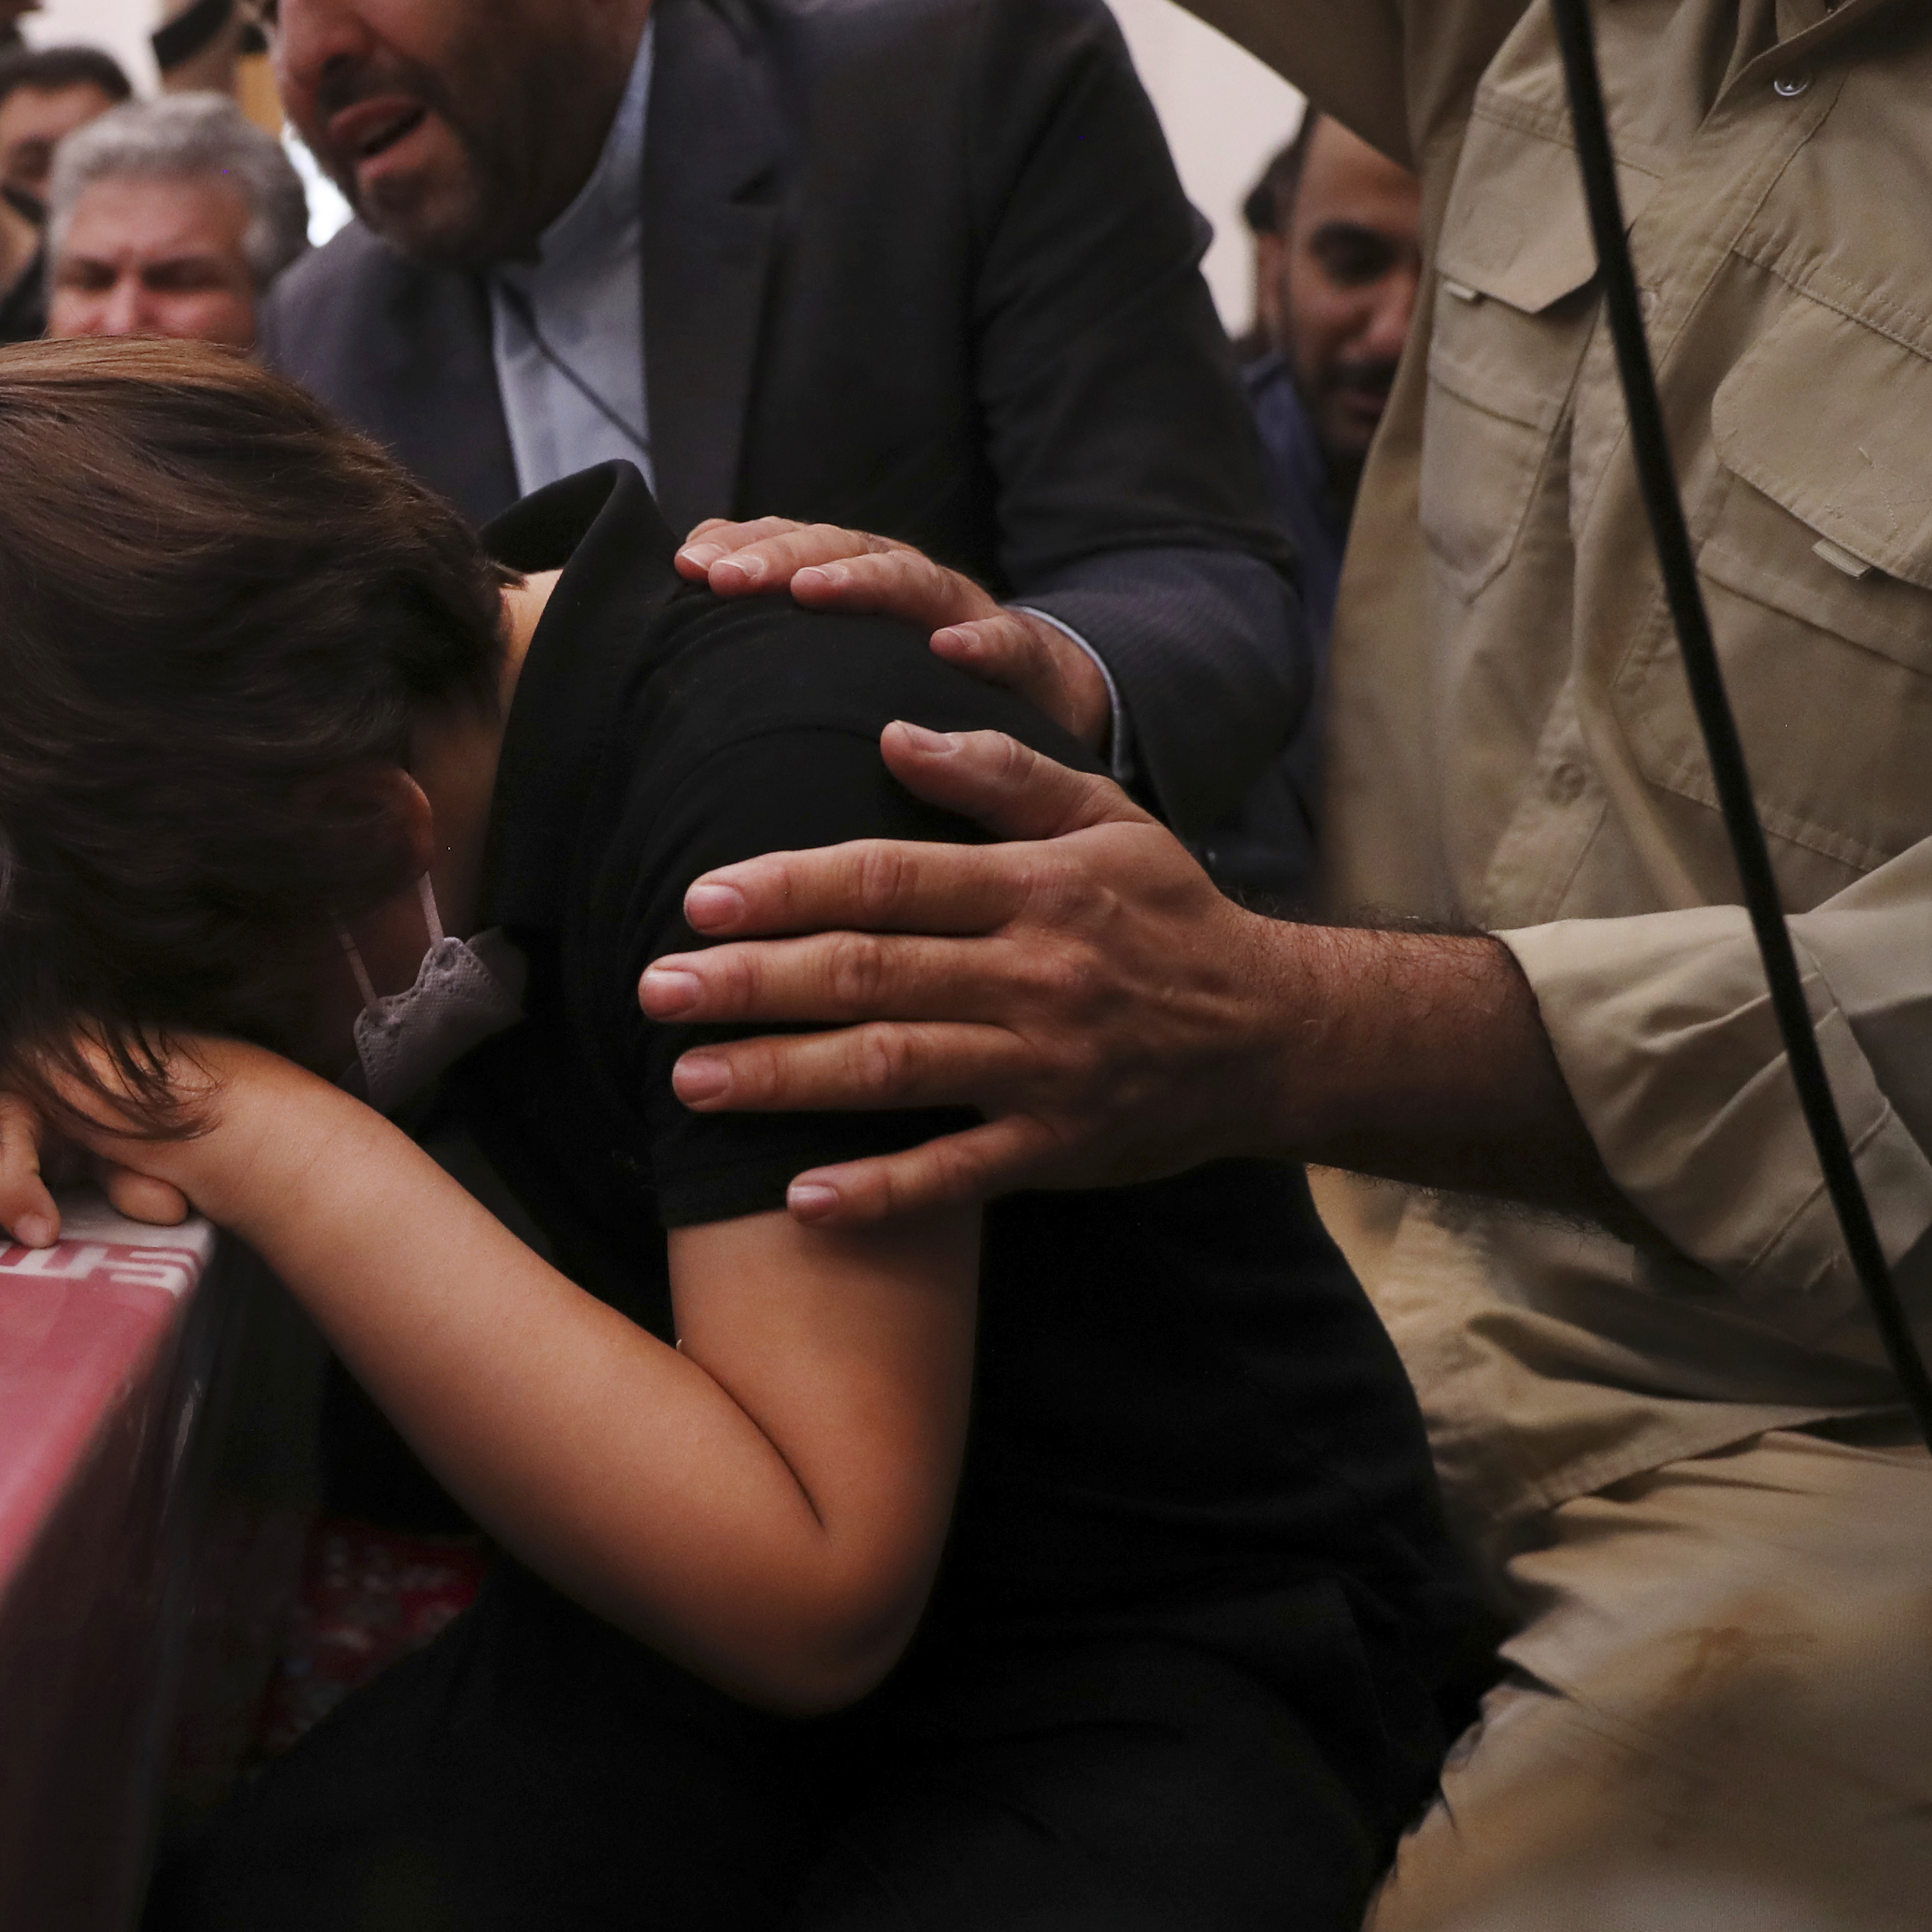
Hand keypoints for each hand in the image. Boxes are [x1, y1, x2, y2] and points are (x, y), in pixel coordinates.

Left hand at [632, 720, 1302, 1223]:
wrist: (1277, 1035)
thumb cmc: (1170, 917)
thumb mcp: (1107, 821)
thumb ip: (1002, 775)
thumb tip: (896, 730)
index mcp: (1036, 890)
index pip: (889, 880)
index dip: (789, 888)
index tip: (700, 899)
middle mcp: (1035, 977)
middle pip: (872, 974)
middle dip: (755, 983)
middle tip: (654, 989)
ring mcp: (1045, 1069)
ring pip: (894, 1071)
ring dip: (785, 1079)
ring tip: (690, 1079)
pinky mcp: (1058, 1148)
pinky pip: (958, 1177)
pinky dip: (881, 1192)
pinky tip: (799, 1201)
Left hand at [674, 518, 1113, 753]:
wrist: (1038, 700)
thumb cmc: (914, 683)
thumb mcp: (841, 659)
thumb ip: (772, 636)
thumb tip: (679, 613)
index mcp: (857, 581)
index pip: (793, 546)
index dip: (742, 545)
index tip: (684, 565)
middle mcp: (906, 586)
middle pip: (840, 550)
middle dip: (781, 556)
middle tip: (724, 578)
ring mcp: (965, 615)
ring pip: (912, 580)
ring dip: (862, 581)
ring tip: (812, 589)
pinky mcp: (1022, 661)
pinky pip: (1007, 645)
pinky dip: (981, 642)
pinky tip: (950, 648)